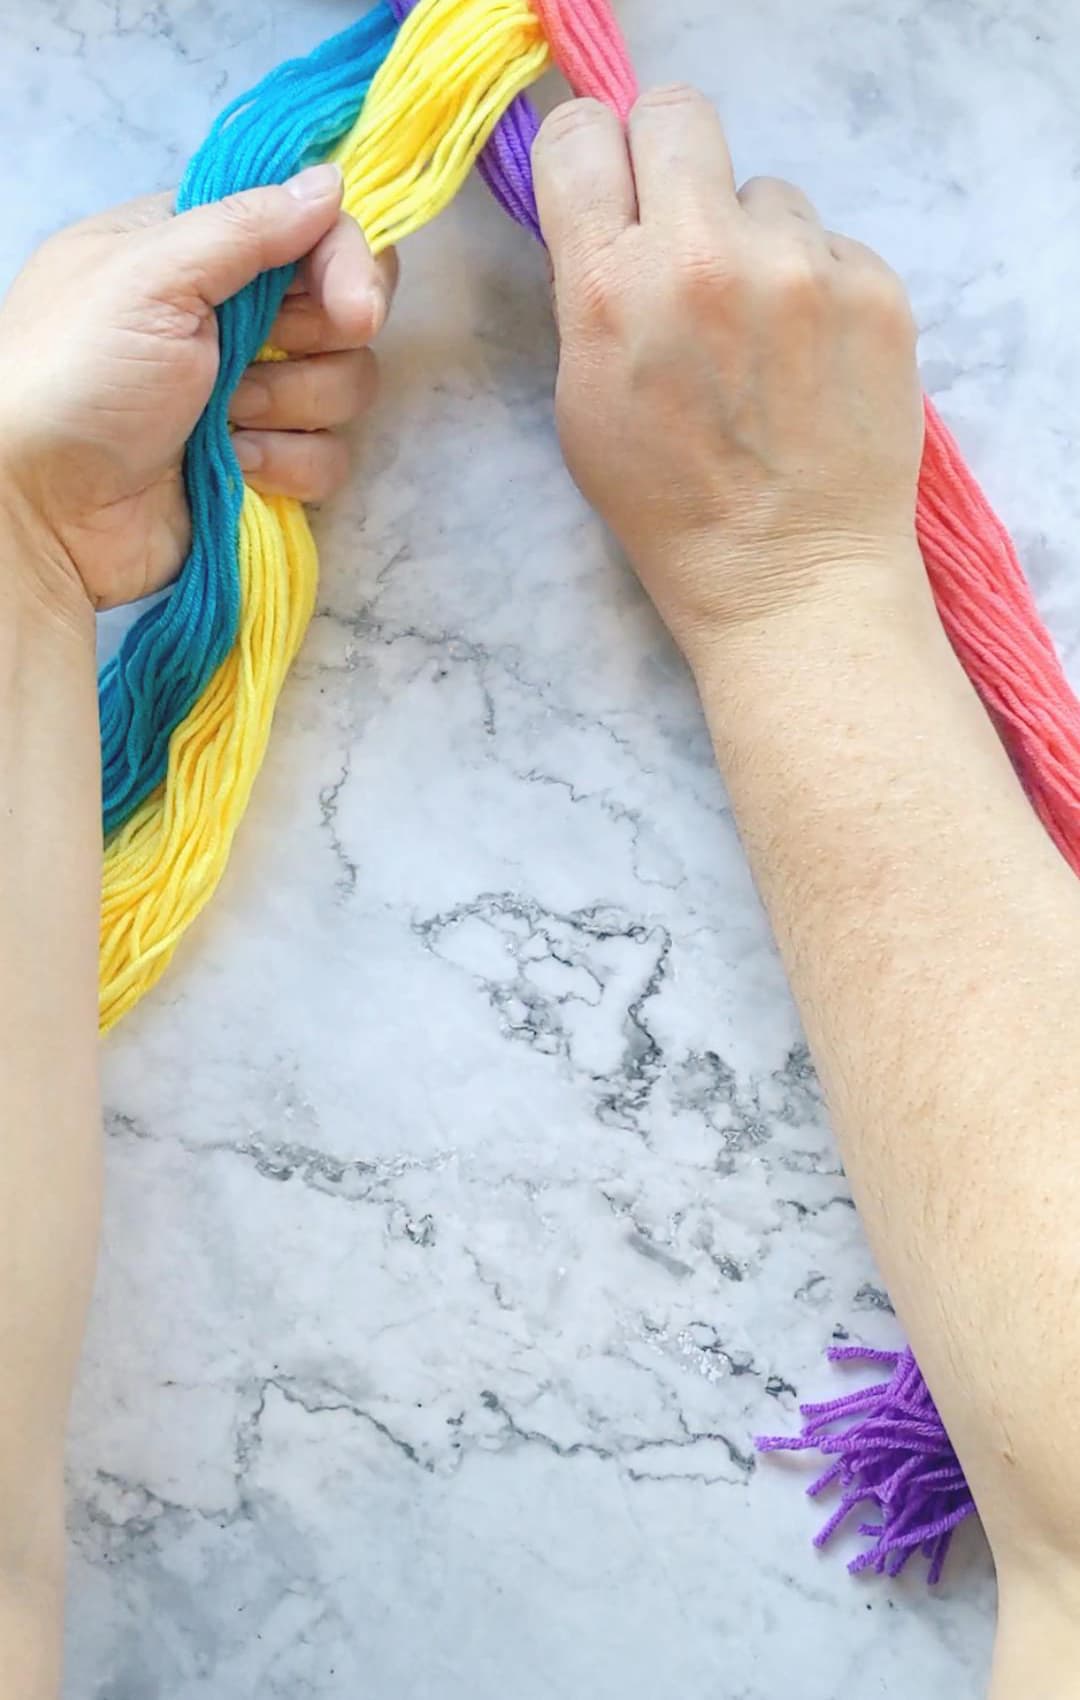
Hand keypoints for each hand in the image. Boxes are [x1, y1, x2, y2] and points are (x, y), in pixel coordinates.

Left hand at [0, 162, 396, 616]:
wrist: (43, 509)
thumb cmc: (74, 376)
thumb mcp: (148, 276)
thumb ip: (246, 226)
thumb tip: (331, 183)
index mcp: (199, 250)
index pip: (313, 230)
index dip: (347, 263)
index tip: (353, 306)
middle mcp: (233, 316)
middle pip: (344, 309)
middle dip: (320, 341)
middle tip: (266, 356)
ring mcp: (251, 394)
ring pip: (343, 386)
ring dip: (290, 406)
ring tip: (223, 421)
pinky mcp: (264, 464)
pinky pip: (328, 457)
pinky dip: (287, 466)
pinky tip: (235, 468)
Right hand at [533, 87, 924, 668]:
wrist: (791, 575)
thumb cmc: (672, 509)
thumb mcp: (584, 404)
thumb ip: (588, 294)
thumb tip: (606, 215)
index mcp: (611, 289)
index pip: (582, 135)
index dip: (592, 156)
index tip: (608, 188)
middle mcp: (704, 257)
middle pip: (679, 114)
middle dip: (671, 162)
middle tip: (683, 230)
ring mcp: (800, 267)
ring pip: (766, 192)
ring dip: (754, 242)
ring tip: (760, 335)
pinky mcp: (874, 286)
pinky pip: (830, 242)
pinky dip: (815, 285)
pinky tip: (809, 359)